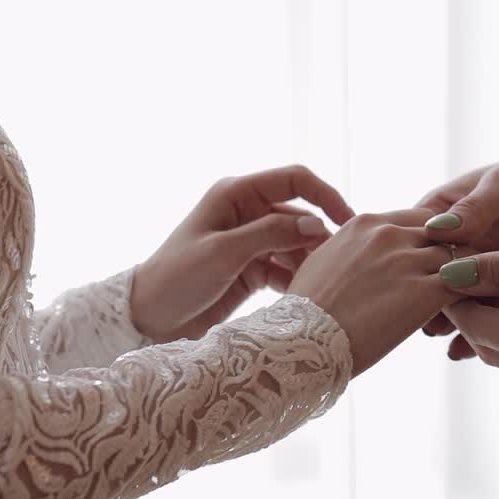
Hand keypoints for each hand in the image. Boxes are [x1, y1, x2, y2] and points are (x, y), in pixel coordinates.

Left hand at [130, 165, 354, 341]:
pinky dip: (297, 279)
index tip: (349, 221)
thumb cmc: (177, 279)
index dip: (326, 195)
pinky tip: (304, 296)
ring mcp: (250, 241)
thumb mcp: (223, 254)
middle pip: (300, 216)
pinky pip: (286, 267)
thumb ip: (270, 234)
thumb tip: (317, 225)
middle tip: (337, 268)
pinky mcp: (252, 268)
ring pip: (296, 245)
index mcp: (236, 194)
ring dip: (310, 263)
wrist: (149, 319)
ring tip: (321, 286)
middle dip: (320, 239)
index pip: (295, 179)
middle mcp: (247, 212)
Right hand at [289, 209, 467, 375]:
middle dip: (454, 255)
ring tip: (470, 300)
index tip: (434, 267)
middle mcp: (389, 233)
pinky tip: (468, 314)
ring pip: (460, 255)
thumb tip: (358, 258)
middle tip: (462, 282)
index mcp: (366, 223)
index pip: (420, 220)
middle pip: (445, 234)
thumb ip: (350, 251)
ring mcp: (407, 260)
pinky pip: (465, 283)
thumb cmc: (305, 316)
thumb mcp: (322, 264)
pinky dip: (471, 296)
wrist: (301, 344)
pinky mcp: (424, 291)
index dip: (432, 243)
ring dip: (467, 276)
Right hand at [416, 135, 498, 342]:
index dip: (415, 260)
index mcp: (462, 206)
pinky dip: (490, 330)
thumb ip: (479, 206)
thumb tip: (439, 232)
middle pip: (445, 274)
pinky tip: (474, 350)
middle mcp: (477, 238)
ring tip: (448, 341)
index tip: (409, 284)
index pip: (425, 235)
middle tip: (426, 324)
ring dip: (460, 320)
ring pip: (472, 297)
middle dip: (435, 299)